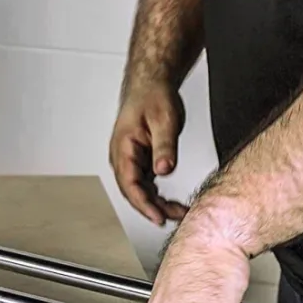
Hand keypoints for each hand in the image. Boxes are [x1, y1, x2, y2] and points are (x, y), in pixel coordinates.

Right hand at [109, 83, 188, 225]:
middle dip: (154, 209)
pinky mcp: (140, 164)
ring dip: (158, 205)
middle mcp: (123, 159)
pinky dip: (158, 196)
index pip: (130, 185)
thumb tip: (164, 170)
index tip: (158, 218)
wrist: (151, 85)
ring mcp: (131, 163)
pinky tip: (171, 203)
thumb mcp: (164, 120)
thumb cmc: (153, 97)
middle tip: (175, 218)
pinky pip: (147, 186)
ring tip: (178, 212)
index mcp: (123, 150)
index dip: (144, 205)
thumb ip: (165, 146)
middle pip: (135, 193)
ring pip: (141, 192)